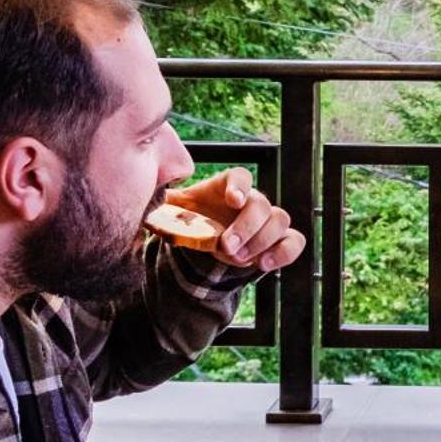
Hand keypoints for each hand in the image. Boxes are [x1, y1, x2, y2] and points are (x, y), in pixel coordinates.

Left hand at [167, 169, 304, 273]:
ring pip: (279, 220)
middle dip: (246, 227)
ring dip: (261, 241)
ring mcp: (267, 220)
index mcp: (226, 188)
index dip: (240, 186)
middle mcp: (251, 201)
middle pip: (261, 204)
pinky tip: (265, 265)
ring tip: (238, 259)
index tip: (233, 200)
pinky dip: (285, 252)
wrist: (207, 244)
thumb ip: (162, 205)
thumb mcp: (174, 212)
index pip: (240, 176)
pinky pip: (294, 241)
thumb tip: (146, 200)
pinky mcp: (277, 241)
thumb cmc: (193, 221)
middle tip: (227, 247)